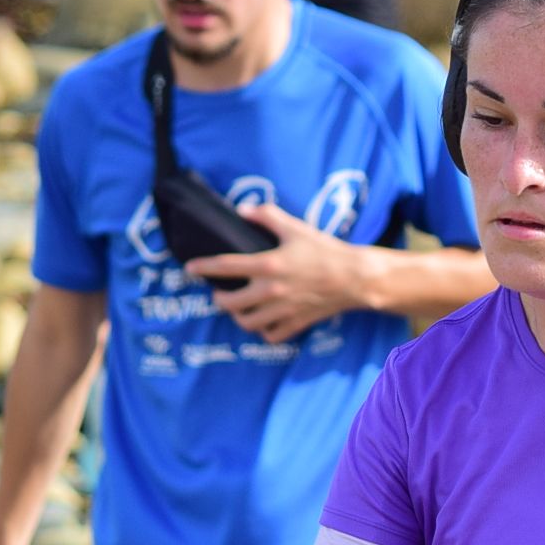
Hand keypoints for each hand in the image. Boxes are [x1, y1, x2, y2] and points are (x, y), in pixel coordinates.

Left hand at [184, 203, 370, 342]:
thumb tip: (242, 209)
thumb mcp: (296, 228)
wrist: (354, 278)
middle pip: (230, 303)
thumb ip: (267, 215)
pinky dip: (263, 331)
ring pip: (247, 322)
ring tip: (238, 308)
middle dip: (219, 298)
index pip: (225, 266)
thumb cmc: (325, 250)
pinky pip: (270, 336)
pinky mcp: (296, 323)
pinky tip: (263, 322)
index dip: (202, 267)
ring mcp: (283, 310)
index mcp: (268, 264)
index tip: (190, 268)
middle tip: (219, 293)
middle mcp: (271, 291)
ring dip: (238, 316)